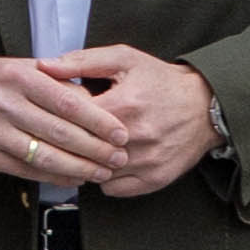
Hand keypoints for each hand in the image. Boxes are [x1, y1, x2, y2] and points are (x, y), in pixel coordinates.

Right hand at [0, 54, 145, 185]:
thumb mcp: (18, 66)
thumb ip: (54, 79)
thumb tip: (92, 97)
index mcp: (18, 77)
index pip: (68, 102)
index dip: (98, 121)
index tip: (120, 132)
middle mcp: (4, 104)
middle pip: (59, 132)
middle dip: (95, 149)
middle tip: (119, 157)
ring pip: (44, 156)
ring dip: (79, 168)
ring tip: (101, 171)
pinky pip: (26, 170)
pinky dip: (54, 176)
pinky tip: (73, 177)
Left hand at [42, 42, 223, 198]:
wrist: (206, 105)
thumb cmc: (162, 81)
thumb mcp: (124, 60)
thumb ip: (82, 61)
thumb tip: (44, 66)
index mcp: (123, 106)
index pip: (70, 119)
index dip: (56, 116)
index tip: (54, 112)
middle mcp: (134, 138)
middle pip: (80, 150)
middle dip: (67, 142)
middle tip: (63, 133)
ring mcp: (144, 162)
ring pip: (94, 173)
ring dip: (85, 163)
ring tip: (86, 147)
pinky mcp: (154, 179)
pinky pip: (112, 189)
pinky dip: (104, 178)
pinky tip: (105, 161)